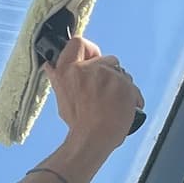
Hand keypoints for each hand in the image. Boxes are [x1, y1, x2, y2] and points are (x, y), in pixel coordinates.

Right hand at [49, 31, 142, 151]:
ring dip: (121, 87)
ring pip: (122, 74)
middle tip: (103, 93)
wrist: (93, 139)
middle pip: (108, 60)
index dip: (88, 49)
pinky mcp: (125, 86)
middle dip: (109, 74)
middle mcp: (88, 69)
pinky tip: (124, 109)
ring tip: (113, 104)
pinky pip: (133, 88)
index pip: (78, 43)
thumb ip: (59, 79)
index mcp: (68, 71)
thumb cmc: (78, 123)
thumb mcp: (61, 98)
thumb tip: (50, 66)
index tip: (92, 59)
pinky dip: (132, 99)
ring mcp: (108, 76)